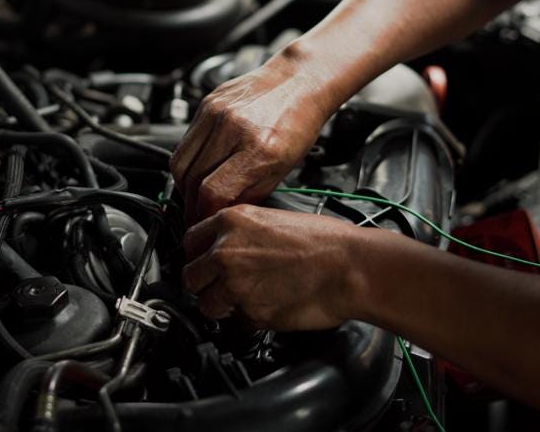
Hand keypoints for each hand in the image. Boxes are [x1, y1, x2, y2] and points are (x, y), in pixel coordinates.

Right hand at [170, 48, 333, 222]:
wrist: (298, 81)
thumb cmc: (298, 122)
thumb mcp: (284, 168)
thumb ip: (251, 194)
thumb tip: (222, 213)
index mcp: (259, 148)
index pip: (213, 192)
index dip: (204, 214)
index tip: (205, 223)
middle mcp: (233, 128)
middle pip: (191, 180)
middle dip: (191, 205)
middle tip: (197, 215)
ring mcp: (216, 113)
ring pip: (180, 162)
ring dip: (184, 186)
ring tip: (195, 195)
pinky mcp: (206, 104)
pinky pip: (185, 142)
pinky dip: (188, 162)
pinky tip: (200, 168)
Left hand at [181, 205, 364, 329]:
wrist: (350, 267)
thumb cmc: (325, 242)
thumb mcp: (272, 218)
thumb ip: (240, 233)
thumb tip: (224, 246)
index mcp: (231, 222)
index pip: (189, 241)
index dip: (198, 254)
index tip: (205, 261)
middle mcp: (226, 251)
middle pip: (191, 275)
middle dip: (205, 283)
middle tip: (222, 284)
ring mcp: (235, 284)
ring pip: (206, 304)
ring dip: (221, 305)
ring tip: (244, 298)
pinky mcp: (250, 312)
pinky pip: (236, 321)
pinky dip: (247, 319)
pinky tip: (267, 304)